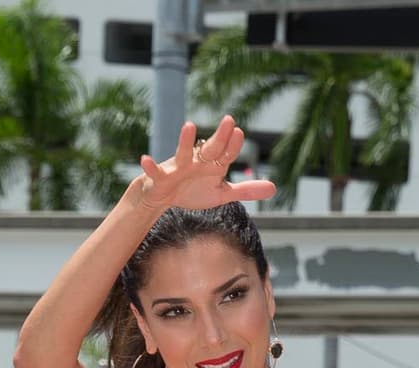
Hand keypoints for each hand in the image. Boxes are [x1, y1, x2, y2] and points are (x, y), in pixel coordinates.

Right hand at [139, 117, 276, 212]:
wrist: (165, 196)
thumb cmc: (194, 191)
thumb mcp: (222, 193)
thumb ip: (246, 189)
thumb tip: (274, 187)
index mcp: (212, 165)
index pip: (226, 153)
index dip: (233, 145)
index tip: (240, 132)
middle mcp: (196, 161)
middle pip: (210, 149)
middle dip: (219, 136)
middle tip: (229, 120)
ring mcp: (178, 168)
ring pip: (183, 153)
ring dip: (185, 141)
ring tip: (189, 126)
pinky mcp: (161, 177)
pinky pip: (155, 171)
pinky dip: (149, 166)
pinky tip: (144, 159)